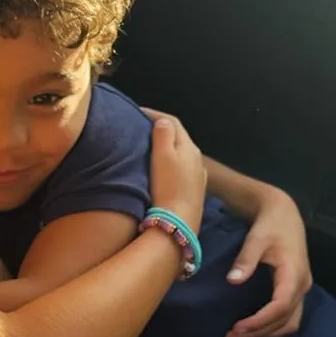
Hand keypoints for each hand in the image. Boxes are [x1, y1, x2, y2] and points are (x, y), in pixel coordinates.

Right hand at [143, 109, 205, 231]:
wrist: (178, 224)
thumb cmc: (167, 188)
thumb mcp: (163, 156)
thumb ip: (163, 134)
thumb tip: (163, 120)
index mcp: (189, 147)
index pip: (173, 122)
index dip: (155, 114)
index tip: (137, 112)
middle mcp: (197, 159)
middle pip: (179, 137)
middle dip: (161, 130)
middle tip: (141, 128)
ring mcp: (197, 176)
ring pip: (181, 154)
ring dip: (167, 148)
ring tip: (149, 148)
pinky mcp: (194, 192)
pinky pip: (182, 169)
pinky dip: (172, 163)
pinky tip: (163, 170)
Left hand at [225, 186, 312, 336]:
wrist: (284, 214)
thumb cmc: (270, 225)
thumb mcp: (256, 238)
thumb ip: (246, 259)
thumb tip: (233, 280)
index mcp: (294, 274)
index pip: (280, 306)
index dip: (260, 321)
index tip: (238, 328)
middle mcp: (302, 285)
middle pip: (285, 319)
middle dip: (258, 331)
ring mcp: (302, 288)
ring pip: (290, 321)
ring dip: (267, 333)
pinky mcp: (297, 289)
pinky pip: (291, 316)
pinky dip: (276, 328)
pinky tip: (259, 335)